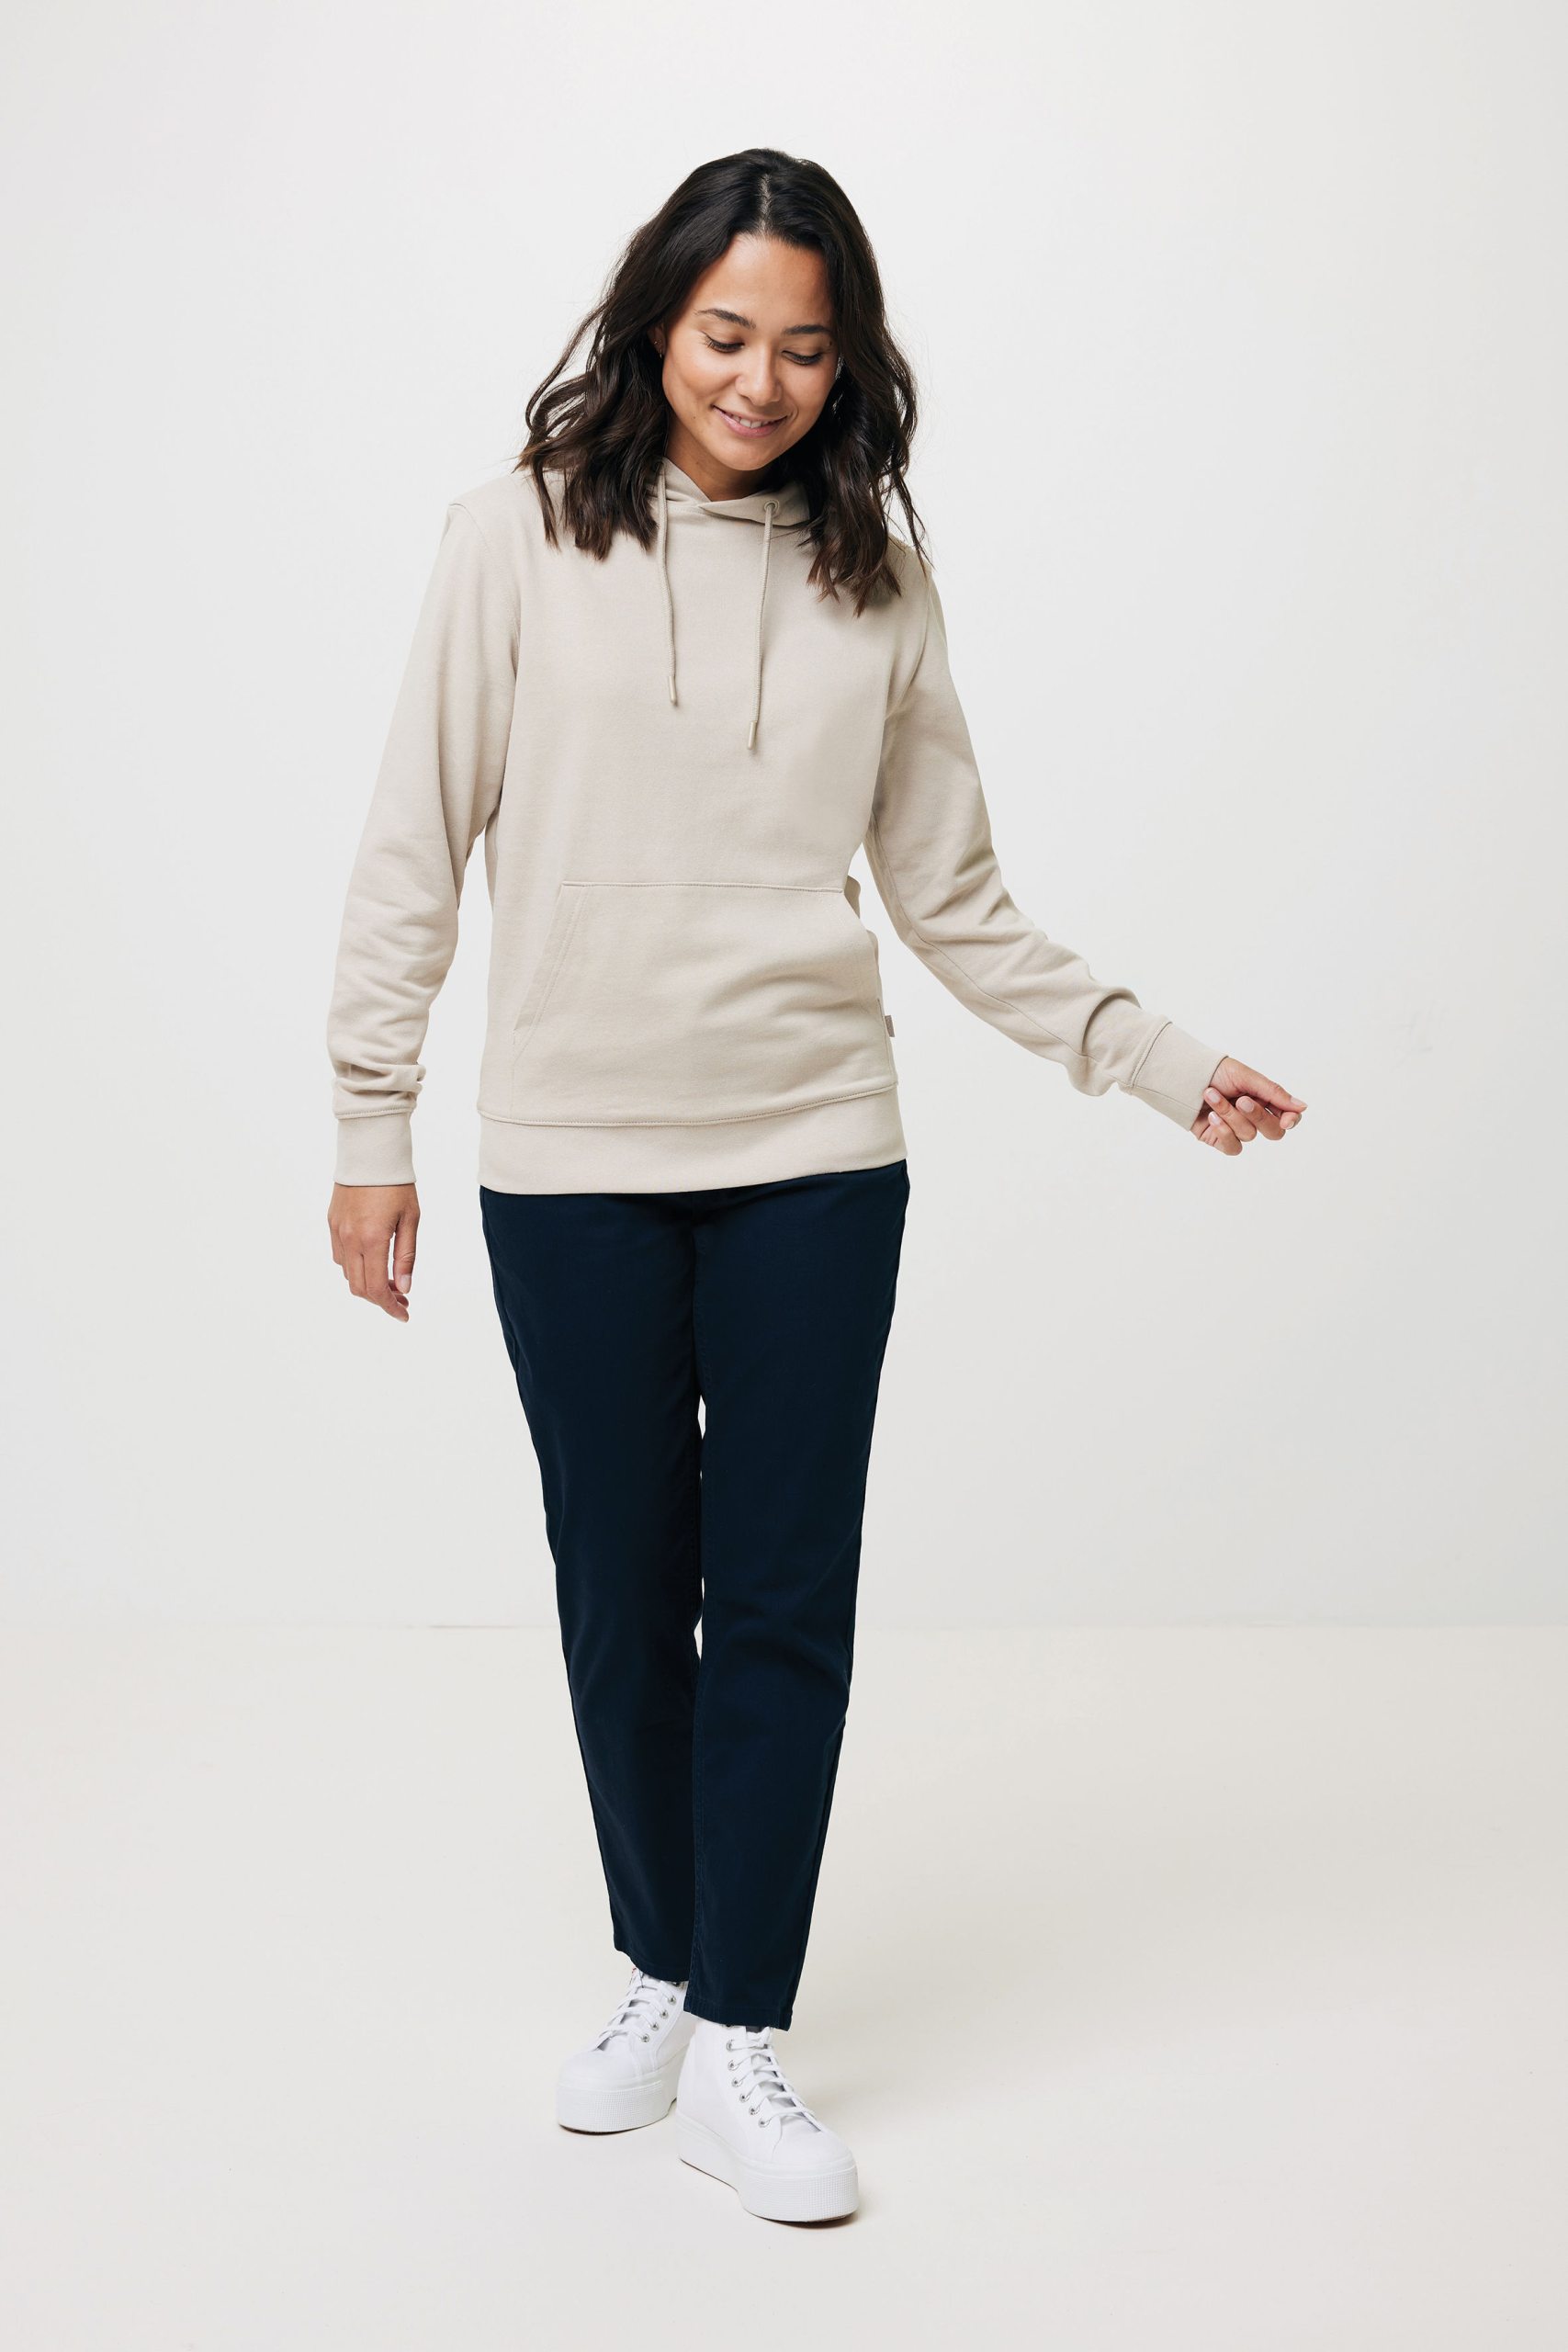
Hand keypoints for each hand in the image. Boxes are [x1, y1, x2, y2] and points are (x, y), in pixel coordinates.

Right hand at [328, 1182, 419, 1320]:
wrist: (369, 1153)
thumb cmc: (396, 1184)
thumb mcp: (410, 1219)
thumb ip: (406, 1255)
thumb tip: (404, 1287)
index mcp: (372, 1240)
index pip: (377, 1289)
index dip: (390, 1307)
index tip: (404, 1313)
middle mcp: (350, 1240)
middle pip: (360, 1288)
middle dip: (381, 1299)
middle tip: (402, 1298)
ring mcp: (338, 1232)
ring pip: (348, 1274)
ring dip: (368, 1284)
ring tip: (391, 1280)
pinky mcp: (332, 1223)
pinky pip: (339, 1256)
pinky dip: (355, 1267)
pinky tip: (372, 1261)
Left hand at [1192, 1059, 1305, 1155]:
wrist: (1184, 1077)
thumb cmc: (1216, 1072)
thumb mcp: (1246, 1077)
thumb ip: (1274, 1093)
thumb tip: (1302, 1107)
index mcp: (1265, 1100)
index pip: (1288, 1117)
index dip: (1291, 1120)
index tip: (1287, 1119)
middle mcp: (1254, 1117)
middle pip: (1273, 1132)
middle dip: (1257, 1116)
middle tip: (1241, 1100)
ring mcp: (1238, 1130)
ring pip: (1248, 1135)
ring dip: (1229, 1115)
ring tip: (1211, 1095)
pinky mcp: (1221, 1140)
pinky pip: (1233, 1146)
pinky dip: (1223, 1131)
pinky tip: (1211, 1117)